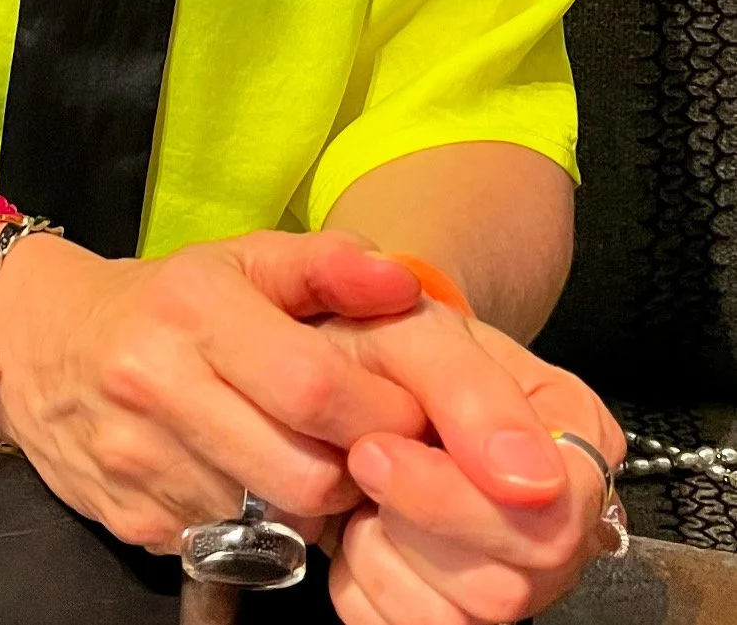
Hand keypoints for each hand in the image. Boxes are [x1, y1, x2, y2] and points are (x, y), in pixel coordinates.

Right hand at [0, 230, 433, 551]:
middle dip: (350, 469)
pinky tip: (246, 479)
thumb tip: (404, 286)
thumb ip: (327, 264)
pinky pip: (226, 543)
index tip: (401, 408)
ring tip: (299, 455)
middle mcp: (156, 384)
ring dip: (304, 500)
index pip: (312, 386)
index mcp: (193, 309)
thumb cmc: (163, 299)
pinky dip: (252, 523)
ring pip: (270, 520)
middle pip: (301, 474)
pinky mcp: (129, 521)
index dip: (378, 410)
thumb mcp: (239, 260)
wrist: (38, 343)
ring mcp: (137, 461)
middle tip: (354, 444)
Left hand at [319, 304, 624, 621]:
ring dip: (384, 551)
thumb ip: (472, 389)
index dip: (456, 500)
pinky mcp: (453, 607)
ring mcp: (515, 574)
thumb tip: (530, 480)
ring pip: (461, 618)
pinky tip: (362, 524)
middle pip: (510, 586)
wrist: (348, 364)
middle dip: (414, 521)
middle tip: (362, 455)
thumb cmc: (391, 342)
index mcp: (578, 442)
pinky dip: (363, 582)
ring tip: (367, 486)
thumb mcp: (416, 330)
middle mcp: (562, 522)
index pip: (551, 519)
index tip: (378, 450)